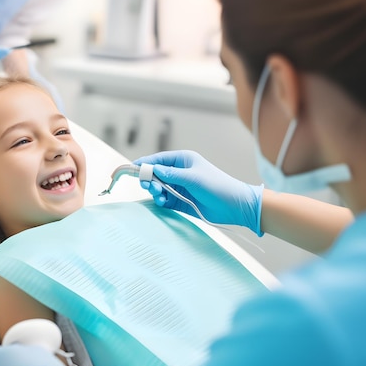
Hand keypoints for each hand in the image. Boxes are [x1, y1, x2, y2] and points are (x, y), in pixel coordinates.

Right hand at [134, 150, 263, 234]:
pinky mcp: (179, 201)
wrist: (234, 206)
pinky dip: (159, 200)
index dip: (144, 163)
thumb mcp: (192, 178)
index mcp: (183, 160)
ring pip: (157, 187)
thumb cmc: (217, 186)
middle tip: (147, 185)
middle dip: (149, 179)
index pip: (158, 159)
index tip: (132, 168)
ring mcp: (179, 187)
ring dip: (154, 190)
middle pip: (155, 174)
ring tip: (158, 195)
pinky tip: (162, 201)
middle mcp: (179, 172)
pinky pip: (163, 199)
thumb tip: (151, 169)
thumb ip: (170, 174)